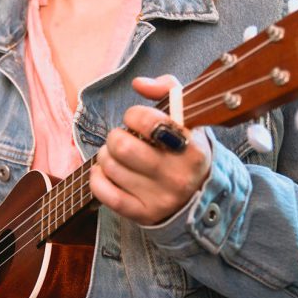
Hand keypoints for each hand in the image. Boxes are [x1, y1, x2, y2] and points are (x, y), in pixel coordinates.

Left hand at [89, 75, 211, 225]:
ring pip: (110, 168)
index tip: (135, 120)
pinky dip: (97, 179)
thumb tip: (138, 83)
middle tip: (122, 140)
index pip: (147, 121)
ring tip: (118, 156)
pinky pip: (105, 194)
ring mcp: (160, 198)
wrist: (200, 194)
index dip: (133, 115)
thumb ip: (167, 89)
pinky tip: (105, 173)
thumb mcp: (187, 116)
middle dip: (115, 138)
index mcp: (191, 147)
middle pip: (122, 147)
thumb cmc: (185, 147)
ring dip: (106, 157)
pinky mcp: (144, 214)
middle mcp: (177, 175)